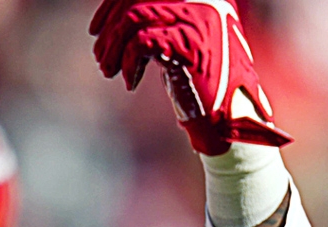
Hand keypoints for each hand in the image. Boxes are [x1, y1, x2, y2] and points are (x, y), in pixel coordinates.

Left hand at [89, 0, 290, 154]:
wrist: (232, 115)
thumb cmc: (204, 82)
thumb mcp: (182, 42)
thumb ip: (159, 24)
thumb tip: (115, 18)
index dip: (112, 7)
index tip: (96, 29)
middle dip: (108, 29)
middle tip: (100, 56)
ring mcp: (198, 18)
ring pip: (133, 18)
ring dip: (112, 48)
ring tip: (108, 71)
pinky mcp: (191, 43)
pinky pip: (141, 42)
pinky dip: (127, 64)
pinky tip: (130, 82)